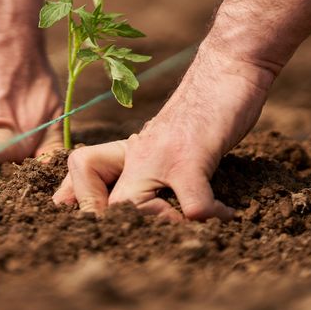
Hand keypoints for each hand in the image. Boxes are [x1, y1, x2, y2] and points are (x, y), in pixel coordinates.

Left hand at [53, 43, 275, 219]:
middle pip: (102, 206)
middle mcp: (136, 156)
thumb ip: (153, 169)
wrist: (227, 67)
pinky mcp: (191, 156)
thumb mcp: (167, 142)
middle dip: (120, 231)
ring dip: (162, 228)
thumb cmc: (203, 110)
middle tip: (152, 242)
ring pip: (132, 209)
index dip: (82, 205)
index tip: (96, 229)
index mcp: (129, 154)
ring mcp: (160, 157)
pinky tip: (228, 214)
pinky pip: (192, 205)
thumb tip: (155, 204)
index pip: (83, 178)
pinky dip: (210, 216)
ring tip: (189, 229)